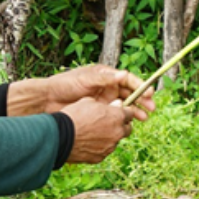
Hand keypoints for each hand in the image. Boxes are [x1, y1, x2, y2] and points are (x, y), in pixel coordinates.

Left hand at [12, 64, 154, 119]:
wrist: (47, 100)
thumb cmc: (65, 85)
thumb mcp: (86, 79)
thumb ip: (105, 79)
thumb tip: (125, 75)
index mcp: (106, 76)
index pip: (128, 80)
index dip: (140, 87)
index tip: (149, 94)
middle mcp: (107, 87)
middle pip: (130, 94)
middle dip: (142, 101)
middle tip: (150, 109)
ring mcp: (103, 101)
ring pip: (124, 106)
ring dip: (135, 111)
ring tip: (143, 119)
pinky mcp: (98, 112)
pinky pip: (114, 116)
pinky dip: (123, 119)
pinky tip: (129, 124)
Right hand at [62, 96, 137, 163]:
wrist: (59, 136)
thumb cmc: (74, 115)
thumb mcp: (89, 102)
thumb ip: (107, 104)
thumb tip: (117, 104)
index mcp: (117, 117)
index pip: (130, 113)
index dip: (124, 112)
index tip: (118, 111)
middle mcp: (117, 133)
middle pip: (127, 129)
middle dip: (121, 126)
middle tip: (110, 123)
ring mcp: (109, 147)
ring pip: (115, 141)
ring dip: (110, 137)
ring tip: (94, 133)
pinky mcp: (100, 157)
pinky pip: (104, 151)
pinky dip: (99, 147)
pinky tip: (88, 143)